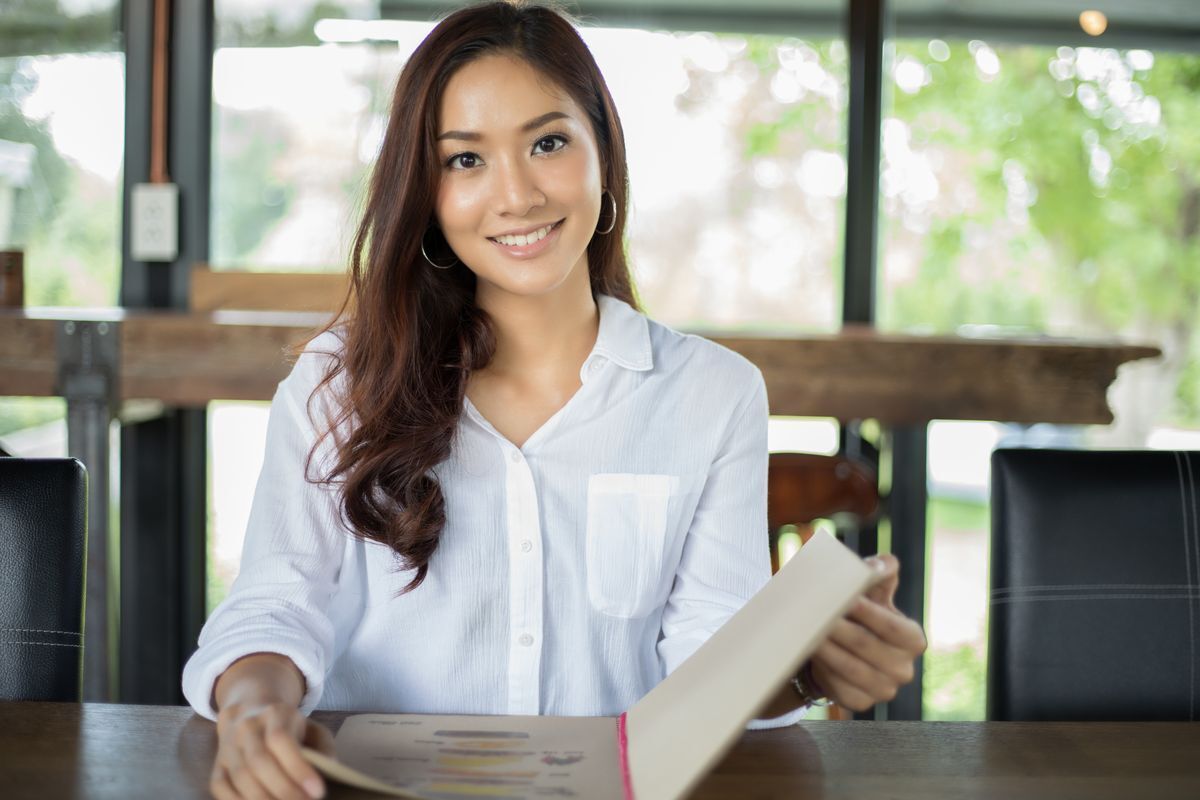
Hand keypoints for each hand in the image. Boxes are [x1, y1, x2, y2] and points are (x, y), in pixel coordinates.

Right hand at [211, 700, 334, 799]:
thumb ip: (323, 747)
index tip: (317, 792)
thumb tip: (330, 770)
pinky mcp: (217, 765)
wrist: (247, 711)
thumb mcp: (311, 727)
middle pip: (259, 761)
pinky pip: (221, 788)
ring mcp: (228, 746)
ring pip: (241, 777)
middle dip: (284, 789)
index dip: (298, 768)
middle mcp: (247, 728)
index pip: (281, 740)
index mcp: (275, 713)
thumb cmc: (287, 727)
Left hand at [808, 553, 926, 711]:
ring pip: (849, 667)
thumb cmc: (860, 616)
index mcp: (913, 640)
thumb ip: (881, 572)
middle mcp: (904, 669)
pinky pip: (839, 687)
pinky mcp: (861, 703)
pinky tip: (809, 653)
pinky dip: (823, 669)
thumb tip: (880, 563)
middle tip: (814, 613)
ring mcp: (884, 690)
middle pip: (866, 645)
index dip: (868, 612)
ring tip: (805, 630)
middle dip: (838, 628)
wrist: (842, 650)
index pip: (891, 626)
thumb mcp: (874, 592)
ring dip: (826, 648)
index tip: (843, 599)